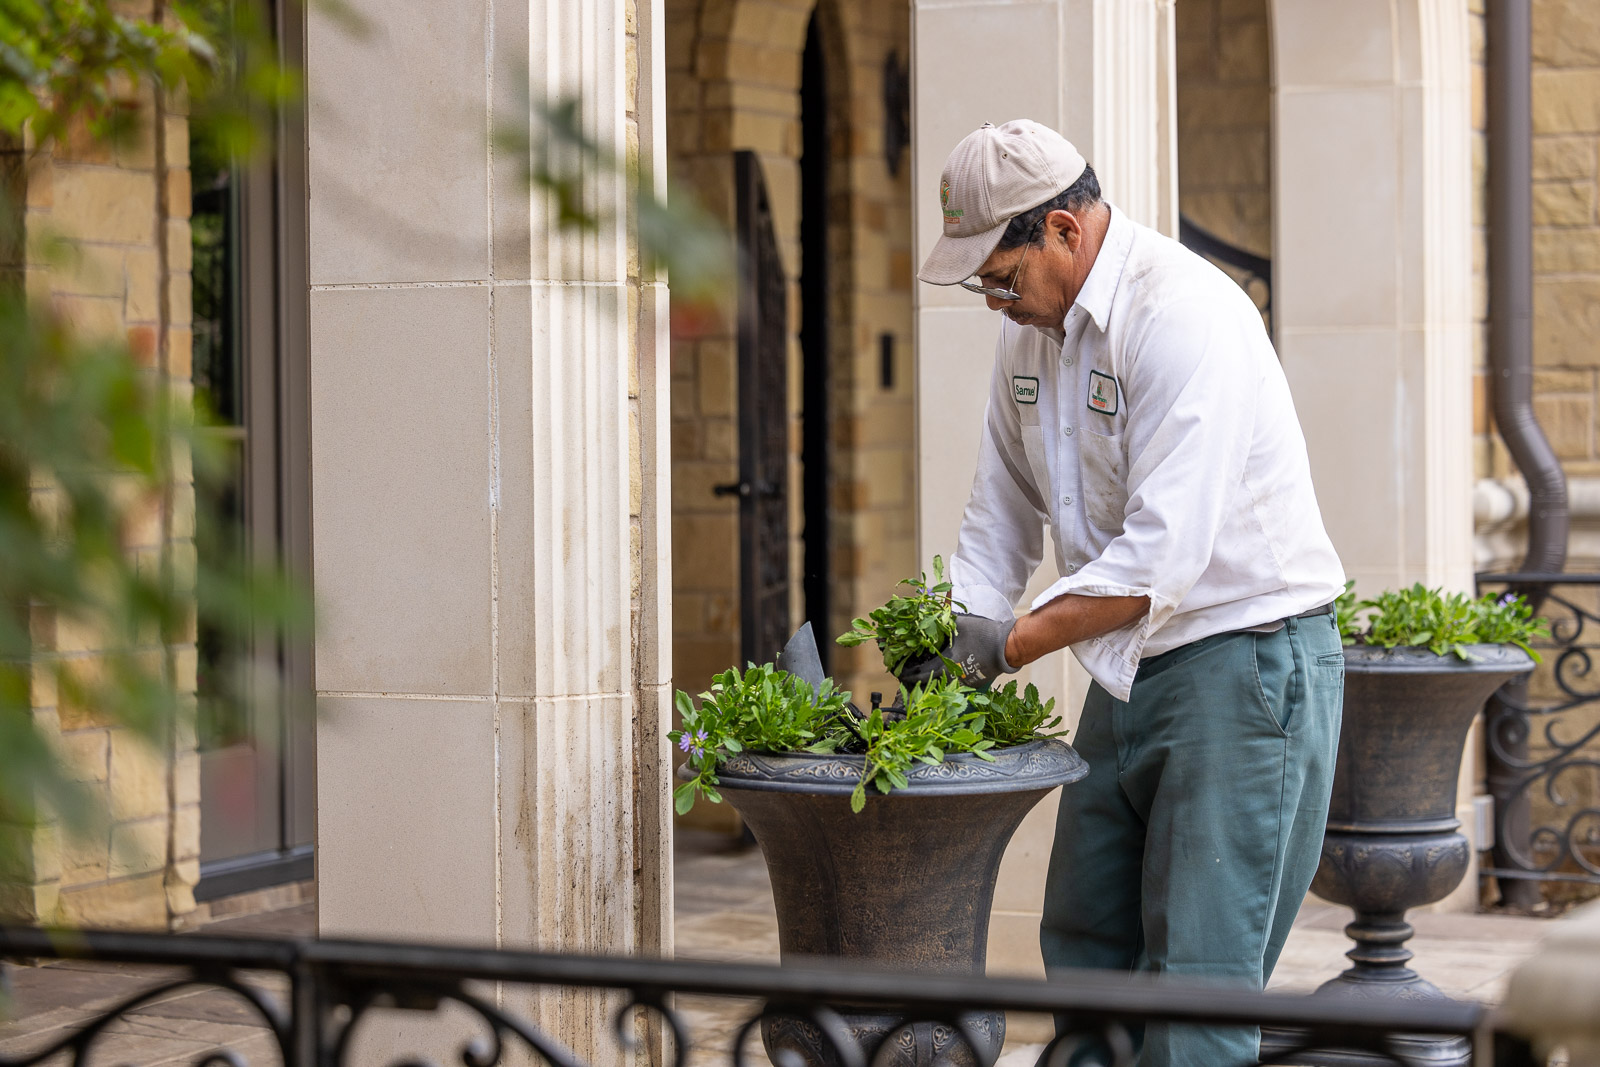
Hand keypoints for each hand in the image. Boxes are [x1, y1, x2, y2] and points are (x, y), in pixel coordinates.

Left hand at [896, 613, 1017, 690]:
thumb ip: (941, 621)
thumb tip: (926, 616)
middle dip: (916, 678)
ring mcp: (964, 682)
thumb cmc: (984, 634)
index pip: (921, 673)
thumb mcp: (959, 623)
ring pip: (941, 685)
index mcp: (947, 664)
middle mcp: (953, 677)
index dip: (908, 673)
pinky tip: (940, 674)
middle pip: (928, 682)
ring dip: (929, 680)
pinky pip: (953, 684)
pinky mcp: (973, 683)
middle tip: (906, 674)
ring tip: (919, 675)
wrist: (1007, 646)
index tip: (898, 672)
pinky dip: (944, 680)